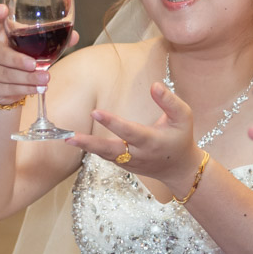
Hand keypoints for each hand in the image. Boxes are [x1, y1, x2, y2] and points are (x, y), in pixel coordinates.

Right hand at [0, 3, 78, 105]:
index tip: (3, 10)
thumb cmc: (18, 56)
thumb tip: (73, 36)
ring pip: (4, 74)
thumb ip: (49, 38)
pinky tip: (37, 88)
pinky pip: (7, 88)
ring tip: (44, 79)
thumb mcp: (29, 45)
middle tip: (33, 64)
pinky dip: (25, 89)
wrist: (2, 85)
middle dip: (16, 59)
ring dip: (26, 78)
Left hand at [68, 81, 203, 187]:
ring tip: (68, 138)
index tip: (95, 112)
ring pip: (105, 156)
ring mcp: (130, 163)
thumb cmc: (181, 137)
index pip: (130, 131)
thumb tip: (154, 85)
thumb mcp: (184, 117)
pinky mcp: (124, 165)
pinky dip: (92, 150)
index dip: (112, 123)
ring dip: (87, 147)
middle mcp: (138, 154)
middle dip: (90, 144)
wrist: (179, 168)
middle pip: (111, 151)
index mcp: (152, 141)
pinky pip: (106, 157)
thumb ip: (169, 101)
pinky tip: (78, 141)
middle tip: (71, 137)